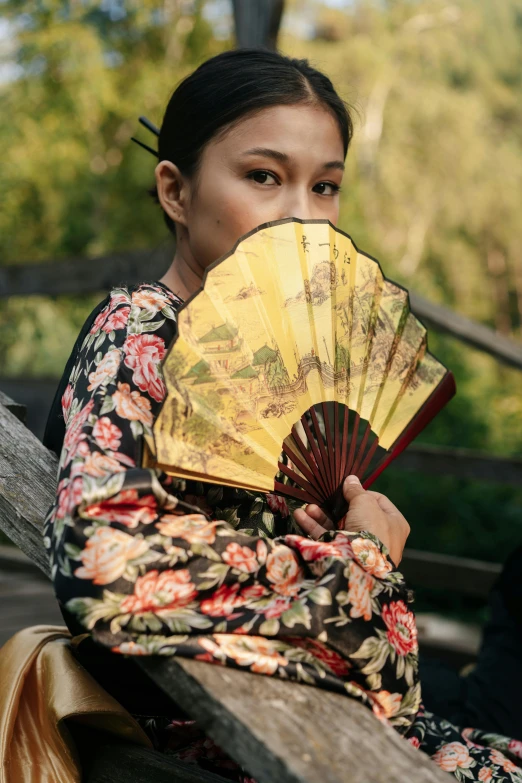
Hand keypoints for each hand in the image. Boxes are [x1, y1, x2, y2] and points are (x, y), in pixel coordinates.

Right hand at [293, 475, 409, 566]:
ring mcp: (361, 547)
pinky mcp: (344, 555)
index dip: (363, 493)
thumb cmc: (370, 529)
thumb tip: (351, 480)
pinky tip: (302, 516)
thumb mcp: (365, 503)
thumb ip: (356, 490)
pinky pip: (328, 537)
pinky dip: (315, 526)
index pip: (379, 502)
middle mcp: (380, 536)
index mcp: (394, 523)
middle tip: (326, 497)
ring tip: (309, 507)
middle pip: (356, 514)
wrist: (360, 565)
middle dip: (337, 505)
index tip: (348, 489)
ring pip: (339, 525)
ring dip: (322, 515)